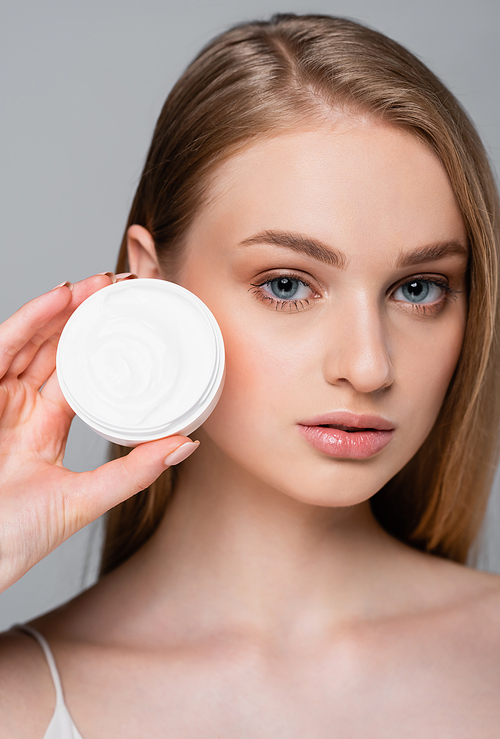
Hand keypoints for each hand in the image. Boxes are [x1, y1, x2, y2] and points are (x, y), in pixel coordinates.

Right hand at [0, 274, 197, 591]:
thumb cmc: (13, 537)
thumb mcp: (84, 499)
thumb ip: (134, 472)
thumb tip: (187, 444)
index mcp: (45, 427)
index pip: (78, 373)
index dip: (104, 347)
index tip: (137, 323)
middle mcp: (21, 406)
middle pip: (55, 349)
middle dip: (87, 317)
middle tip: (125, 288)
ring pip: (33, 340)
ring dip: (65, 308)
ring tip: (102, 284)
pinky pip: (3, 347)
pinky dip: (30, 319)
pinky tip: (61, 296)